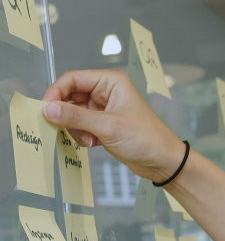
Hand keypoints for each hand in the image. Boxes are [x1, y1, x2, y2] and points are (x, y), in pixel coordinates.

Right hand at [42, 69, 184, 182]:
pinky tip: (94, 144)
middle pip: (70, 96)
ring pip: (74, 113)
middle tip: (62, 128)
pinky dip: (82, 136)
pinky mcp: (104, 125)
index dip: (56, 93)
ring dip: (75, 128)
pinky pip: (81, 126)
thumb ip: (76, 117)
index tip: (45, 110)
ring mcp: (104, 109)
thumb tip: (48, 109)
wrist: (163, 162)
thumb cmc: (145, 139)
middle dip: (66, 114)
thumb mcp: (107, 126)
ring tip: (89, 140)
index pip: (72, 79)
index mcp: (110, 81)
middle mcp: (106, 91)